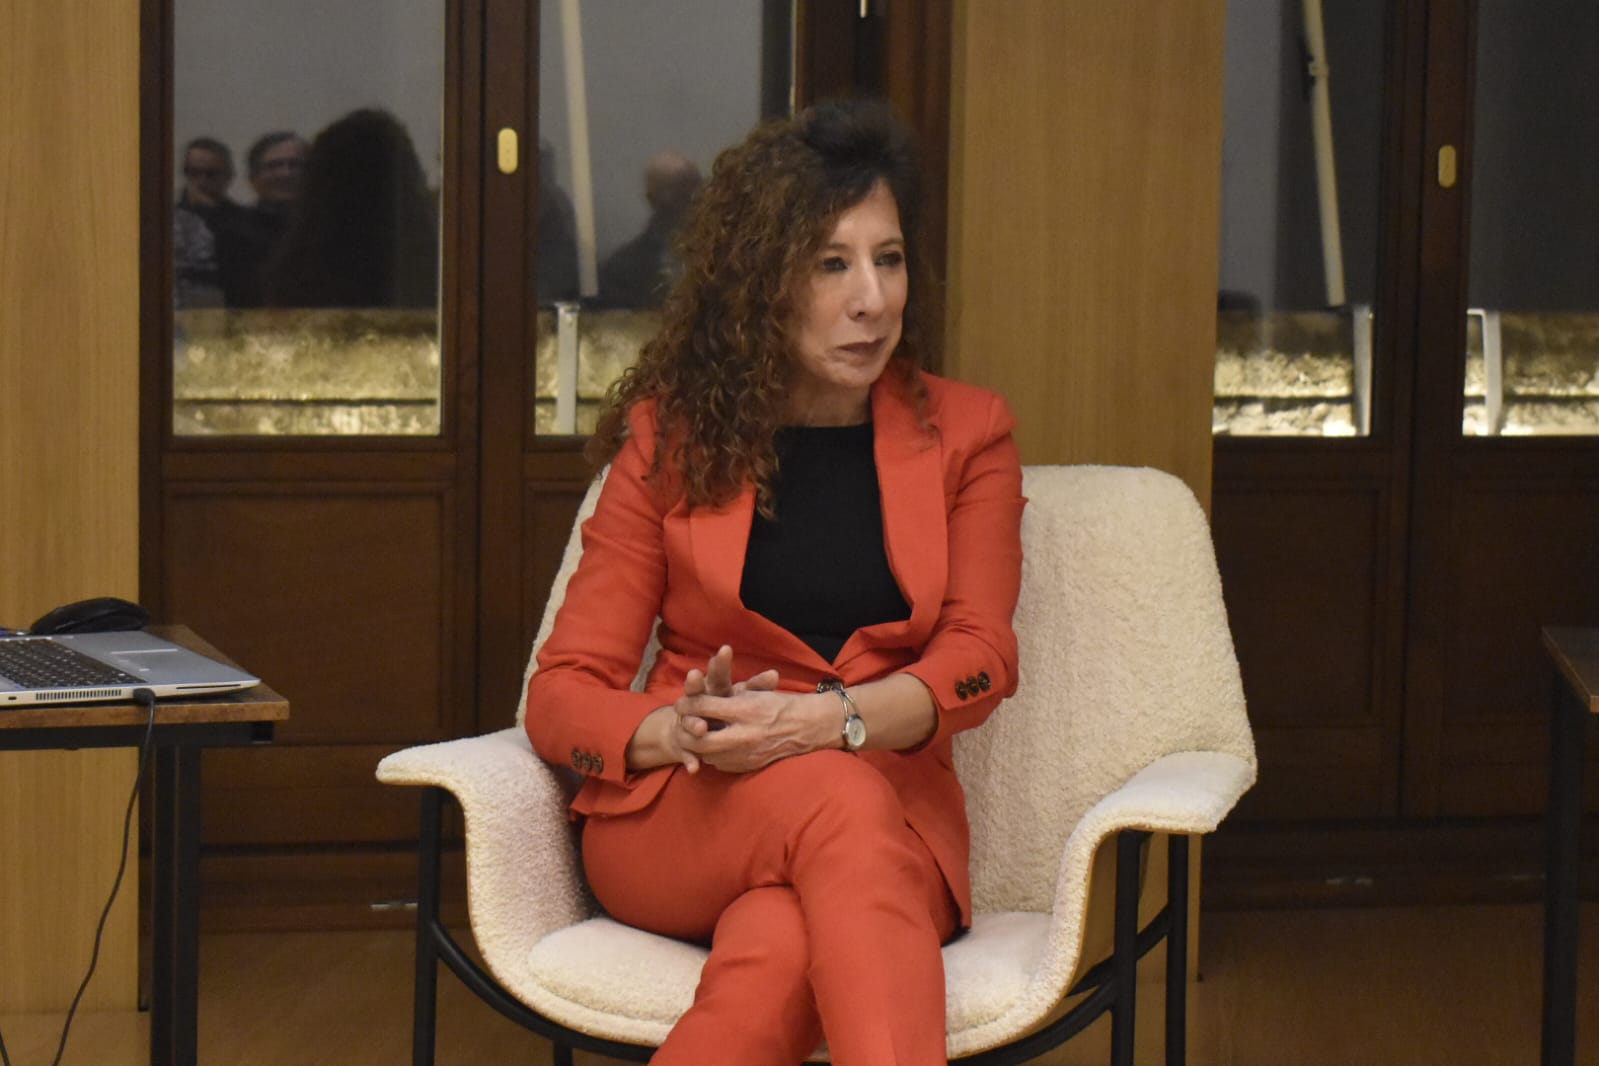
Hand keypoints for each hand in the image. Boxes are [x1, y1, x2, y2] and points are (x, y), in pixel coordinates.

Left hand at [675, 647, 836, 773]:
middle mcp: (746, 735)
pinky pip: (721, 765)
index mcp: (747, 710)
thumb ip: (728, 698)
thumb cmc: (781, 704)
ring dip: (698, 745)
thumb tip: (698, 701)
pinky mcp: (750, 766)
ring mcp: (748, 754)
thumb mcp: (755, 693)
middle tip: (682, 722)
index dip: (689, 704)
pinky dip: (713, 755)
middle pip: (701, 739)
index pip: (706, 708)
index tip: (682, 702)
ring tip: (694, 734)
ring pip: (709, 755)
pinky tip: (712, 747)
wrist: (808, 727)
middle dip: (687, 730)